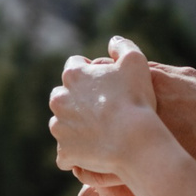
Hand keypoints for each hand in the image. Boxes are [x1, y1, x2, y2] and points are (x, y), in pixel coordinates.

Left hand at [48, 37, 163, 175]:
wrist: (134, 140)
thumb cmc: (136, 99)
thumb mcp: (136, 61)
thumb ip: (122, 46)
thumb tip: (112, 41)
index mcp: (73, 75)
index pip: (74, 66)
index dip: (90, 72)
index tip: (105, 83)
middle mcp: (59, 100)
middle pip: (63, 96)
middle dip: (77, 100)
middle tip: (101, 109)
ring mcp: (60, 128)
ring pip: (62, 124)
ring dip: (75, 126)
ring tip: (99, 132)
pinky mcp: (64, 152)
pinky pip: (65, 154)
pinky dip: (75, 154)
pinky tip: (91, 153)